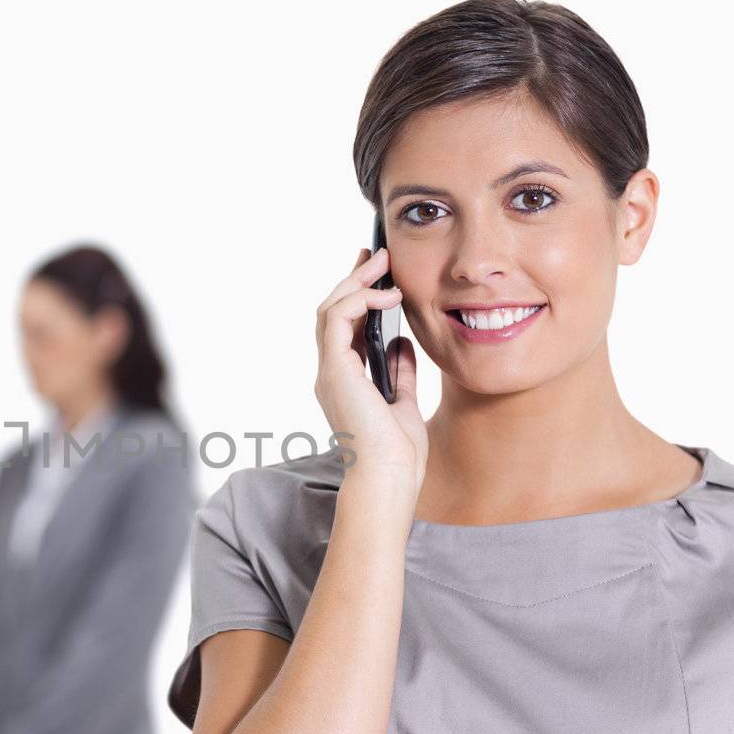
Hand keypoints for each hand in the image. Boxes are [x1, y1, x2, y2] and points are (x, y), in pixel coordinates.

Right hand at [314, 247, 427, 491]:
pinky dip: (360, 300)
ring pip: (329, 310)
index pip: (343, 327)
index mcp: (343, 381)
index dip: (358, 295)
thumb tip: (402, 342)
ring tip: (382, 265)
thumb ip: (399, 372)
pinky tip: (387, 295)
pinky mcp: (336, 370)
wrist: (389, 478)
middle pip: (332, 312)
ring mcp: (329, 371)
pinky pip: (337, 320)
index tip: (378, 272)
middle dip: (354, 278)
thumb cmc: (396, 454)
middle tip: (378, 255)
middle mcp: (330, 373)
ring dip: (356, 282)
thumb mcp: (404, 403)